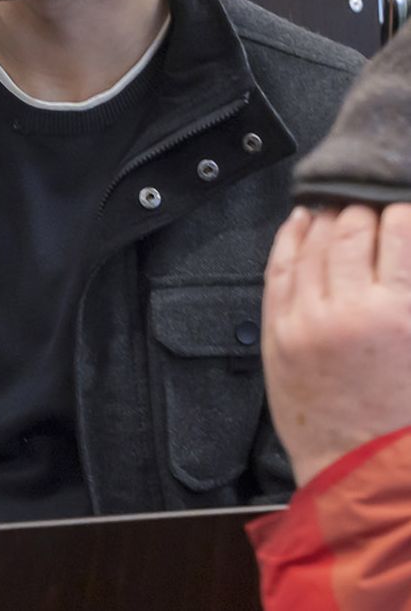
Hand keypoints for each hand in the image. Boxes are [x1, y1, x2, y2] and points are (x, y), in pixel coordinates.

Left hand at [263, 203, 410, 483]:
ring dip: (328, 217)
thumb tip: (404, 251)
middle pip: (352, 231)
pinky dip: (289, 238)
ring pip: (312, 244)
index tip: (405, 207)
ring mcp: (305, 319)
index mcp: (401, 315)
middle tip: (374, 202)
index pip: (400, 233)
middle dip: (365, 209)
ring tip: (340, 205)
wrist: (363, 471)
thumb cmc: (409, 420)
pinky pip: (278, 268)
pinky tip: (300, 221)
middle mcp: (348, 311)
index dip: (404, 213)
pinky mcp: (276, 331)